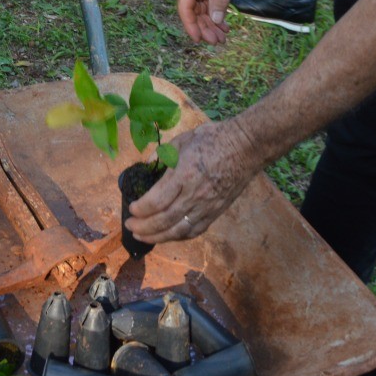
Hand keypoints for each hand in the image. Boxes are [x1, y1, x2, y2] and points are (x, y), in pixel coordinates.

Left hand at [125, 119, 260, 242]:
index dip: (141, 209)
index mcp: (184, 175)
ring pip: (179, 230)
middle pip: (164, 220)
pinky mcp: (216, 212)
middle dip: (143, 227)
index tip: (131, 209)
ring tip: (142, 236)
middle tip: (129, 226)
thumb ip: (162, 154)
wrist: (246, 148)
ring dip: (158, 237)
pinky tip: (166, 236)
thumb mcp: (183, 139)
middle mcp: (194, 195)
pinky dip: (178, 236)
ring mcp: (207, 206)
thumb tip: (147, 166)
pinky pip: (194, 230)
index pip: (157, 201)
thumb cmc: (213, 139)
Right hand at [176, 0, 249, 45]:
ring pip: (201, 8)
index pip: (185, 6)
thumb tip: (214, 20)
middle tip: (217, 42)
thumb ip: (220, 0)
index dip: (190, 24)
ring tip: (222, 37)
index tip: (198, 39)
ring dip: (210, 23)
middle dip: (204, 26)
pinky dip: (215, 13)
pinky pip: (208, 2)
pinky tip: (223, 24)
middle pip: (193, 10)